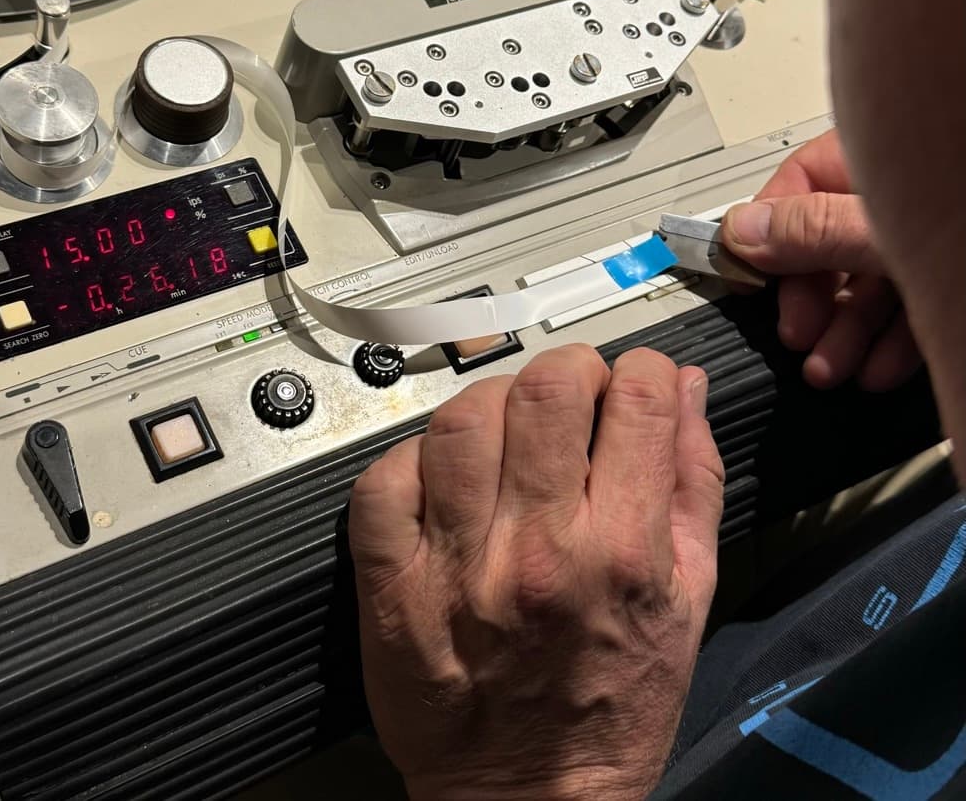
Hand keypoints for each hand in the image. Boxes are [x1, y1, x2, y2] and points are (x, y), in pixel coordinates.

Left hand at [349, 345, 722, 800]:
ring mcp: (458, 565)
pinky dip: (412, 459)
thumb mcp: (691, 600)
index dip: (640, 371)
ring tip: (505, 433)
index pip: (637, 399)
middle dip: (568, 371)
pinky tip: (444, 480)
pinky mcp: (392, 584)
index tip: (633, 384)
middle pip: (545, 390)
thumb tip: (687, 392)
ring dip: (490, 404)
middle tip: (570, 397)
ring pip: (461, 419)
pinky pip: (386, 477)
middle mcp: (540, 551)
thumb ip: (693, 482)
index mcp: (623, 553)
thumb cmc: (614, 708)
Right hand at [721, 129, 920, 391]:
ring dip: (841, 333)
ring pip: (868, 282)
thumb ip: (816, 229)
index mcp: (880, 155)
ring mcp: (930, 239)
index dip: (768, 230)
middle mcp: (902, 194)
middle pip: (831, 239)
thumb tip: (743, 230)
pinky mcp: (951, 280)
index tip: (744, 276)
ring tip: (830, 368)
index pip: (803, 179)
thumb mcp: (885, 228)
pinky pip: (909, 308)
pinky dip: (887, 344)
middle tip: (796, 333)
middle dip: (808, 299)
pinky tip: (876, 370)